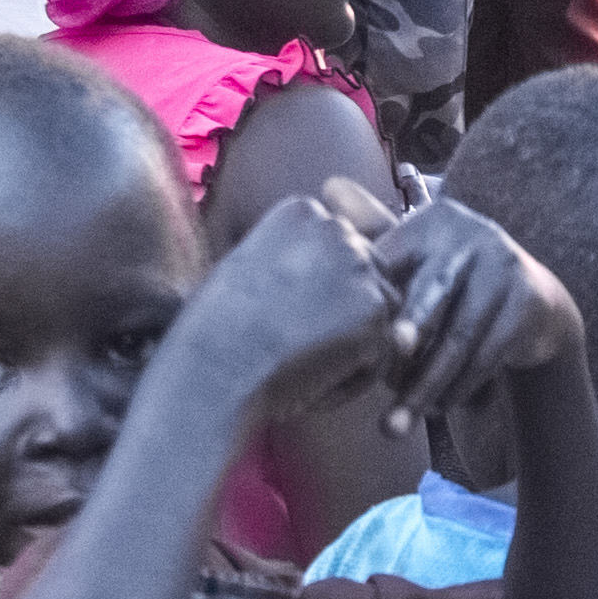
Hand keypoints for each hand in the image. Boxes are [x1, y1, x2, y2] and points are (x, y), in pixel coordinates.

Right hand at [174, 182, 401, 427]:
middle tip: (302, 349)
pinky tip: (311, 386)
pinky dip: (353, 378)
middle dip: (346, 315)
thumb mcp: (246, 268)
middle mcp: (335, 228)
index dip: (320, 293)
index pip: (338, 249)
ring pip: (381, 313)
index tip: (287, 318)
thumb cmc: (214, 332)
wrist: (215, 366)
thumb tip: (321, 286)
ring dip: (353, 347)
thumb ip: (292, 262)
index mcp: (300, 212)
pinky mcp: (375, 310)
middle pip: (368, 275)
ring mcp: (360, 267)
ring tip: (303, 369)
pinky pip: (383, 352)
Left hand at [369, 189, 586, 429]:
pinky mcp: (526, 302)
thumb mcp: (420, 269)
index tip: (350, 353)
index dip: (373, 314)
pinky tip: (438, 409)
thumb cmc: (457, 290)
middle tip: (380, 384)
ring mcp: (503, 266)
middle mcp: (471, 234)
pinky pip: (486, 356)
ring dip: (425, 387)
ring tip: (396, 425)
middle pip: (426, 300)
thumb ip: (378, 264)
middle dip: (401, 348)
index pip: (392, 268)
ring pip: (456, 338)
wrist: (535, 305)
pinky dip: (458, 388)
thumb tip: (325, 245)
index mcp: (432, 222)